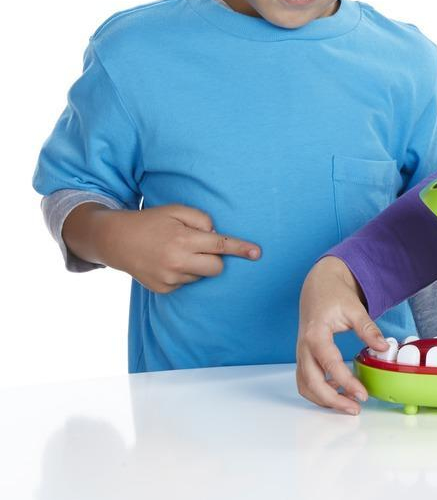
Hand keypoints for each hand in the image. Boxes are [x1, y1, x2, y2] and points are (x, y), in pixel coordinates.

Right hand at [63, 202, 260, 293]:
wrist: (116, 240)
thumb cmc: (151, 221)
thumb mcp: (176, 210)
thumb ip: (202, 219)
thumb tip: (216, 235)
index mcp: (183, 239)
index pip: (220, 245)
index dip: (241, 248)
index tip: (257, 253)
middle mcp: (177, 261)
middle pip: (216, 268)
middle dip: (217, 259)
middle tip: (203, 247)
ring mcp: (169, 278)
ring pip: (200, 276)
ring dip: (197, 265)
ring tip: (176, 252)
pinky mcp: (162, 289)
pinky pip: (186, 283)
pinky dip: (183, 274)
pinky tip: (168, 262)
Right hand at [296, 256, 388, 413]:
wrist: (318, 286)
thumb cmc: (334, 295)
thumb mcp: (354, 308)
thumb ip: (368, 329)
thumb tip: (384, 347)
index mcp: (315, 334)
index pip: (329, 364)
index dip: (345, 382)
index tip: (361, 394)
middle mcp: (304, 347)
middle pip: (311, 383)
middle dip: (332, 401)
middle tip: (355, 408)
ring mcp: (301, 354)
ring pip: (305, 386)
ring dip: (324, 400)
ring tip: (348, 405)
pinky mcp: (304, 357)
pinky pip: (306, 381)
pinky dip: (319, 393)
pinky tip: (338, 392)